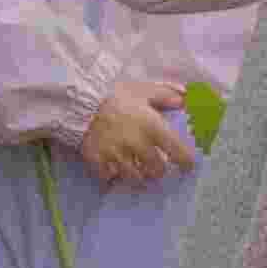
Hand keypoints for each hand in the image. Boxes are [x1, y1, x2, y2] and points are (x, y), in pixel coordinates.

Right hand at [79, 80, 203, 183]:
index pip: (178, 152)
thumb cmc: (116, 94)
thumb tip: (185, 100)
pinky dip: (113, 176)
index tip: (187, 165)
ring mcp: (117, 155)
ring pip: (135, 177)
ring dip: (139, 175)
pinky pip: (110, 178)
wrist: (79, 99)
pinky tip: (114, 170)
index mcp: (152, 127)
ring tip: (137, 170)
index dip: (186, 162)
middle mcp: (137, 144)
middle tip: (156, 166)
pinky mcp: (98, 161)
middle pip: (157, 170)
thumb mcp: (142, 89)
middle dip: (158, 169)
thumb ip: (165, 94)